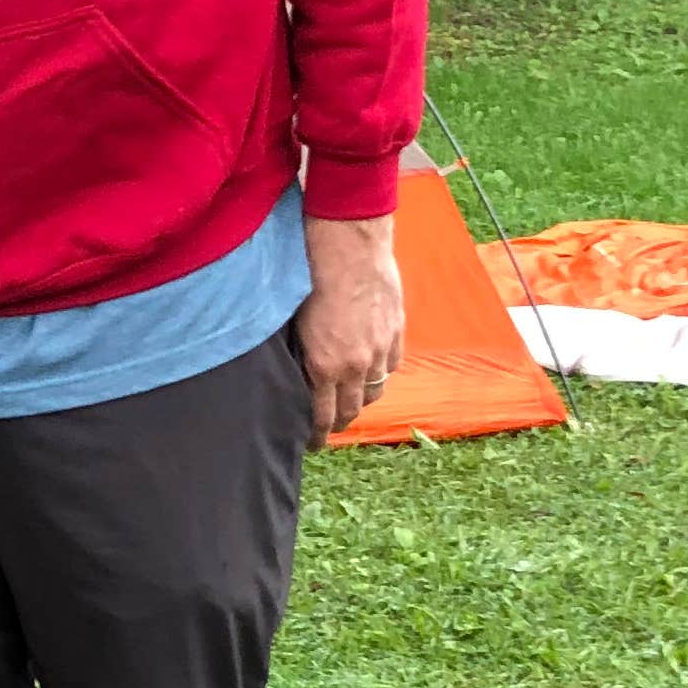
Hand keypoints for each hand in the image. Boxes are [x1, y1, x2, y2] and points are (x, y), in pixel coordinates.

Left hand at [295, 210, 403, 442]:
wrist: (348, 244)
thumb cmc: (309, 276)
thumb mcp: (292, 323)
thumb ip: (298, 355)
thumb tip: (291, 376)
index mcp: (324, 366)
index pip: (323, 417)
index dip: (317, 436)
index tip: (310, 444)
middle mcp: (355, 365)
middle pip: (352, 410)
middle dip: (339, 423)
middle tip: (329, 428)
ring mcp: (379, 349)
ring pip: (375, 390)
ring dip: (362, 398)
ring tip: (351, 400)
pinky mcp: (396, 331)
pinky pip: (392, 365)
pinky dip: (381, 372)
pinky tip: (371, 370)